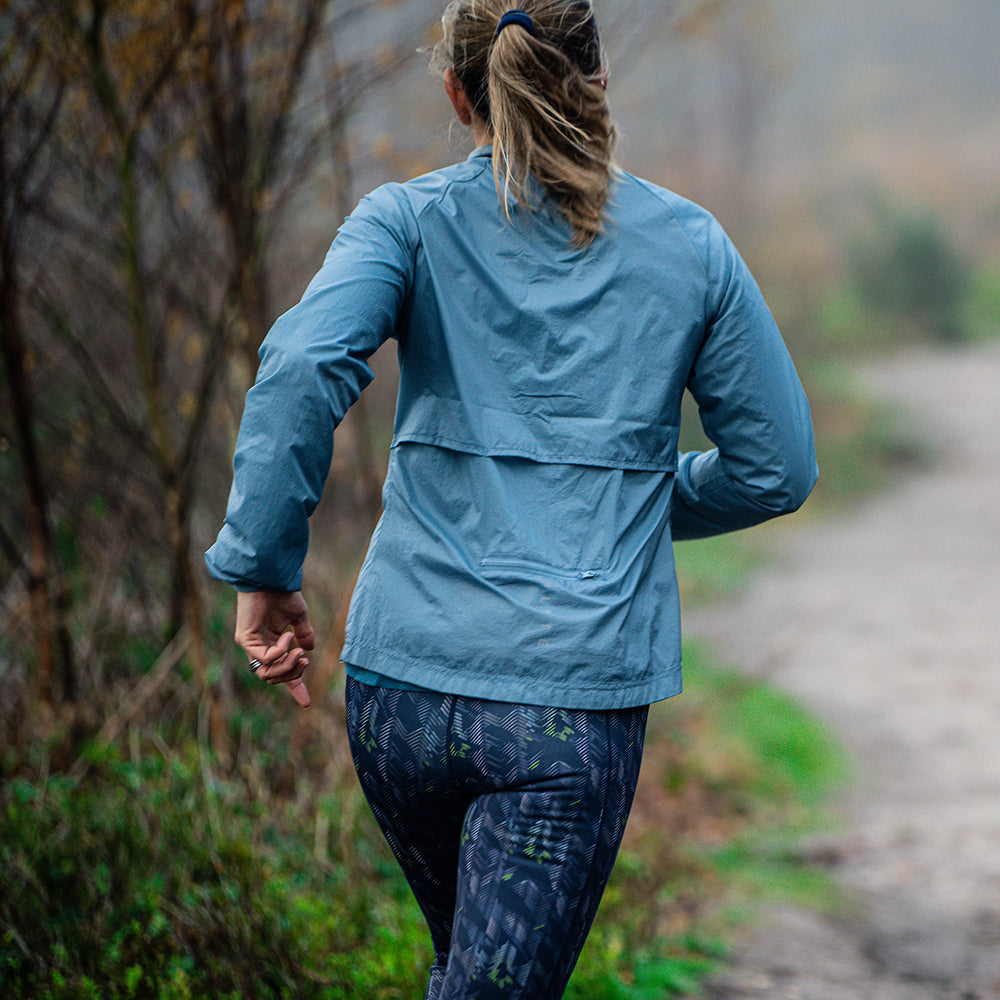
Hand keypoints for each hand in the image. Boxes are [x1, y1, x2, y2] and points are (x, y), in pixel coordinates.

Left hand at [235, 590, 315, 707]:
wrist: (271, 579)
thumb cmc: (282, 595)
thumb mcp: (298, 618)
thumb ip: (303, 634)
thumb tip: (309, 649)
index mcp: (271, 645)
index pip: (280, 672)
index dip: (294, 688)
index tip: (306, 703)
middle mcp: (259, 648)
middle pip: (273, 678)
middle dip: (292, 674)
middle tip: (304, 659)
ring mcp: (250, 646)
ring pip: (267, 674)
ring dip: (287, 667)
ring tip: (298, 652)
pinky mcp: (245, 639)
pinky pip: (264, 658)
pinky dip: (279, 651)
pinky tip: (286, 636)